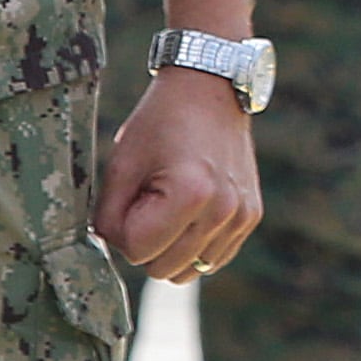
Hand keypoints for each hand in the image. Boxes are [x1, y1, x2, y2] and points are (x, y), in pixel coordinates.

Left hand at [96, 66, 264, 283]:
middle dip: (146, 242)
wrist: (211, 89)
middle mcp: (225, 211)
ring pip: (188, 271)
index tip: (134, 192)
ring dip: (171, 248)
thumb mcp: (121, 165)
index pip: (136, 252)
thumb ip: (108, 218)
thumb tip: (110, 254)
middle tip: (149, 199)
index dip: (123, 227)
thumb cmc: (161, 122)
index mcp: (191, 195)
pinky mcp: (251, 217)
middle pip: (162, 269)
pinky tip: (190, 214)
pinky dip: (195, 246)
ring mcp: (243, 217)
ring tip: (171, 205)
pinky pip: (212, 259)